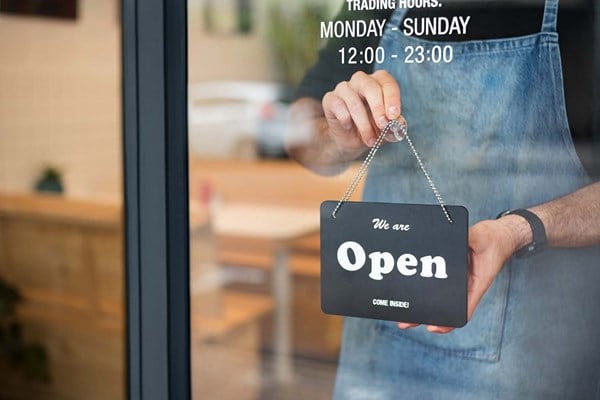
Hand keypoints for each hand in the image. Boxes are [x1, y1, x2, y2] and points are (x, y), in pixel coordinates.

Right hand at [322, 70, 401, 159]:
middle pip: (370, 87)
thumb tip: (398, 122)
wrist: (351, 140)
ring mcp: (344, 88)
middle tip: (383, 126)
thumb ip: (394, 124)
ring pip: (354, 101)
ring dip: (363, 123)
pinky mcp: (330, 99)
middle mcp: (361, 81)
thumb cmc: (372, 129)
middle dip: (378, 108)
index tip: (394, 115)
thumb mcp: (388, 129)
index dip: (392, 98)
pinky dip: (346, 119)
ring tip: (370, 140)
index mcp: (379, 82)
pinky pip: (338, 106)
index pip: (387, 83)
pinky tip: (349, 127)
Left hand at [398, 217, 525, 333]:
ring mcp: (457, 280)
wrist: (499, 234)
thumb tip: (453, 237)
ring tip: (403, 312)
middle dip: (425, 315)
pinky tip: (409, 291)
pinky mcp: (451, 270)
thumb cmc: (494, 240)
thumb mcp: (481, 237)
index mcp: (476, 284)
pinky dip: (423, 288)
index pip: (462, 310)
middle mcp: (465, 285)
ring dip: (421, 303)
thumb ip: (468, 238)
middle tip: (405, 322)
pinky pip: (436, 283)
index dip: (447, 322)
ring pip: (438, 296)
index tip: (432, 327)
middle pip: (444, 306)